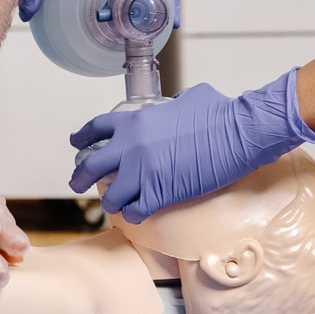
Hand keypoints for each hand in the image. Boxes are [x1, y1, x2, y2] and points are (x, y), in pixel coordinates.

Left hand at [67, 70, 314, 222]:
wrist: (238, 133)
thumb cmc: (219, 112)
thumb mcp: (188, 98)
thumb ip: (171, 105)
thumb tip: (175, 106)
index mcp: (135, 120)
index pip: (96, 128)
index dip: (82, 137)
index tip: (76, 144)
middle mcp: (130, 147)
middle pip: (90, 167)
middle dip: (80, 178)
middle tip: (77, 185)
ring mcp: (142, 172)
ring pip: (110, 196)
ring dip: (112, 201)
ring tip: (116, 205)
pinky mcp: (159, 194)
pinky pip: (134, 212)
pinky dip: (133, 215)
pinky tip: (138, 214)